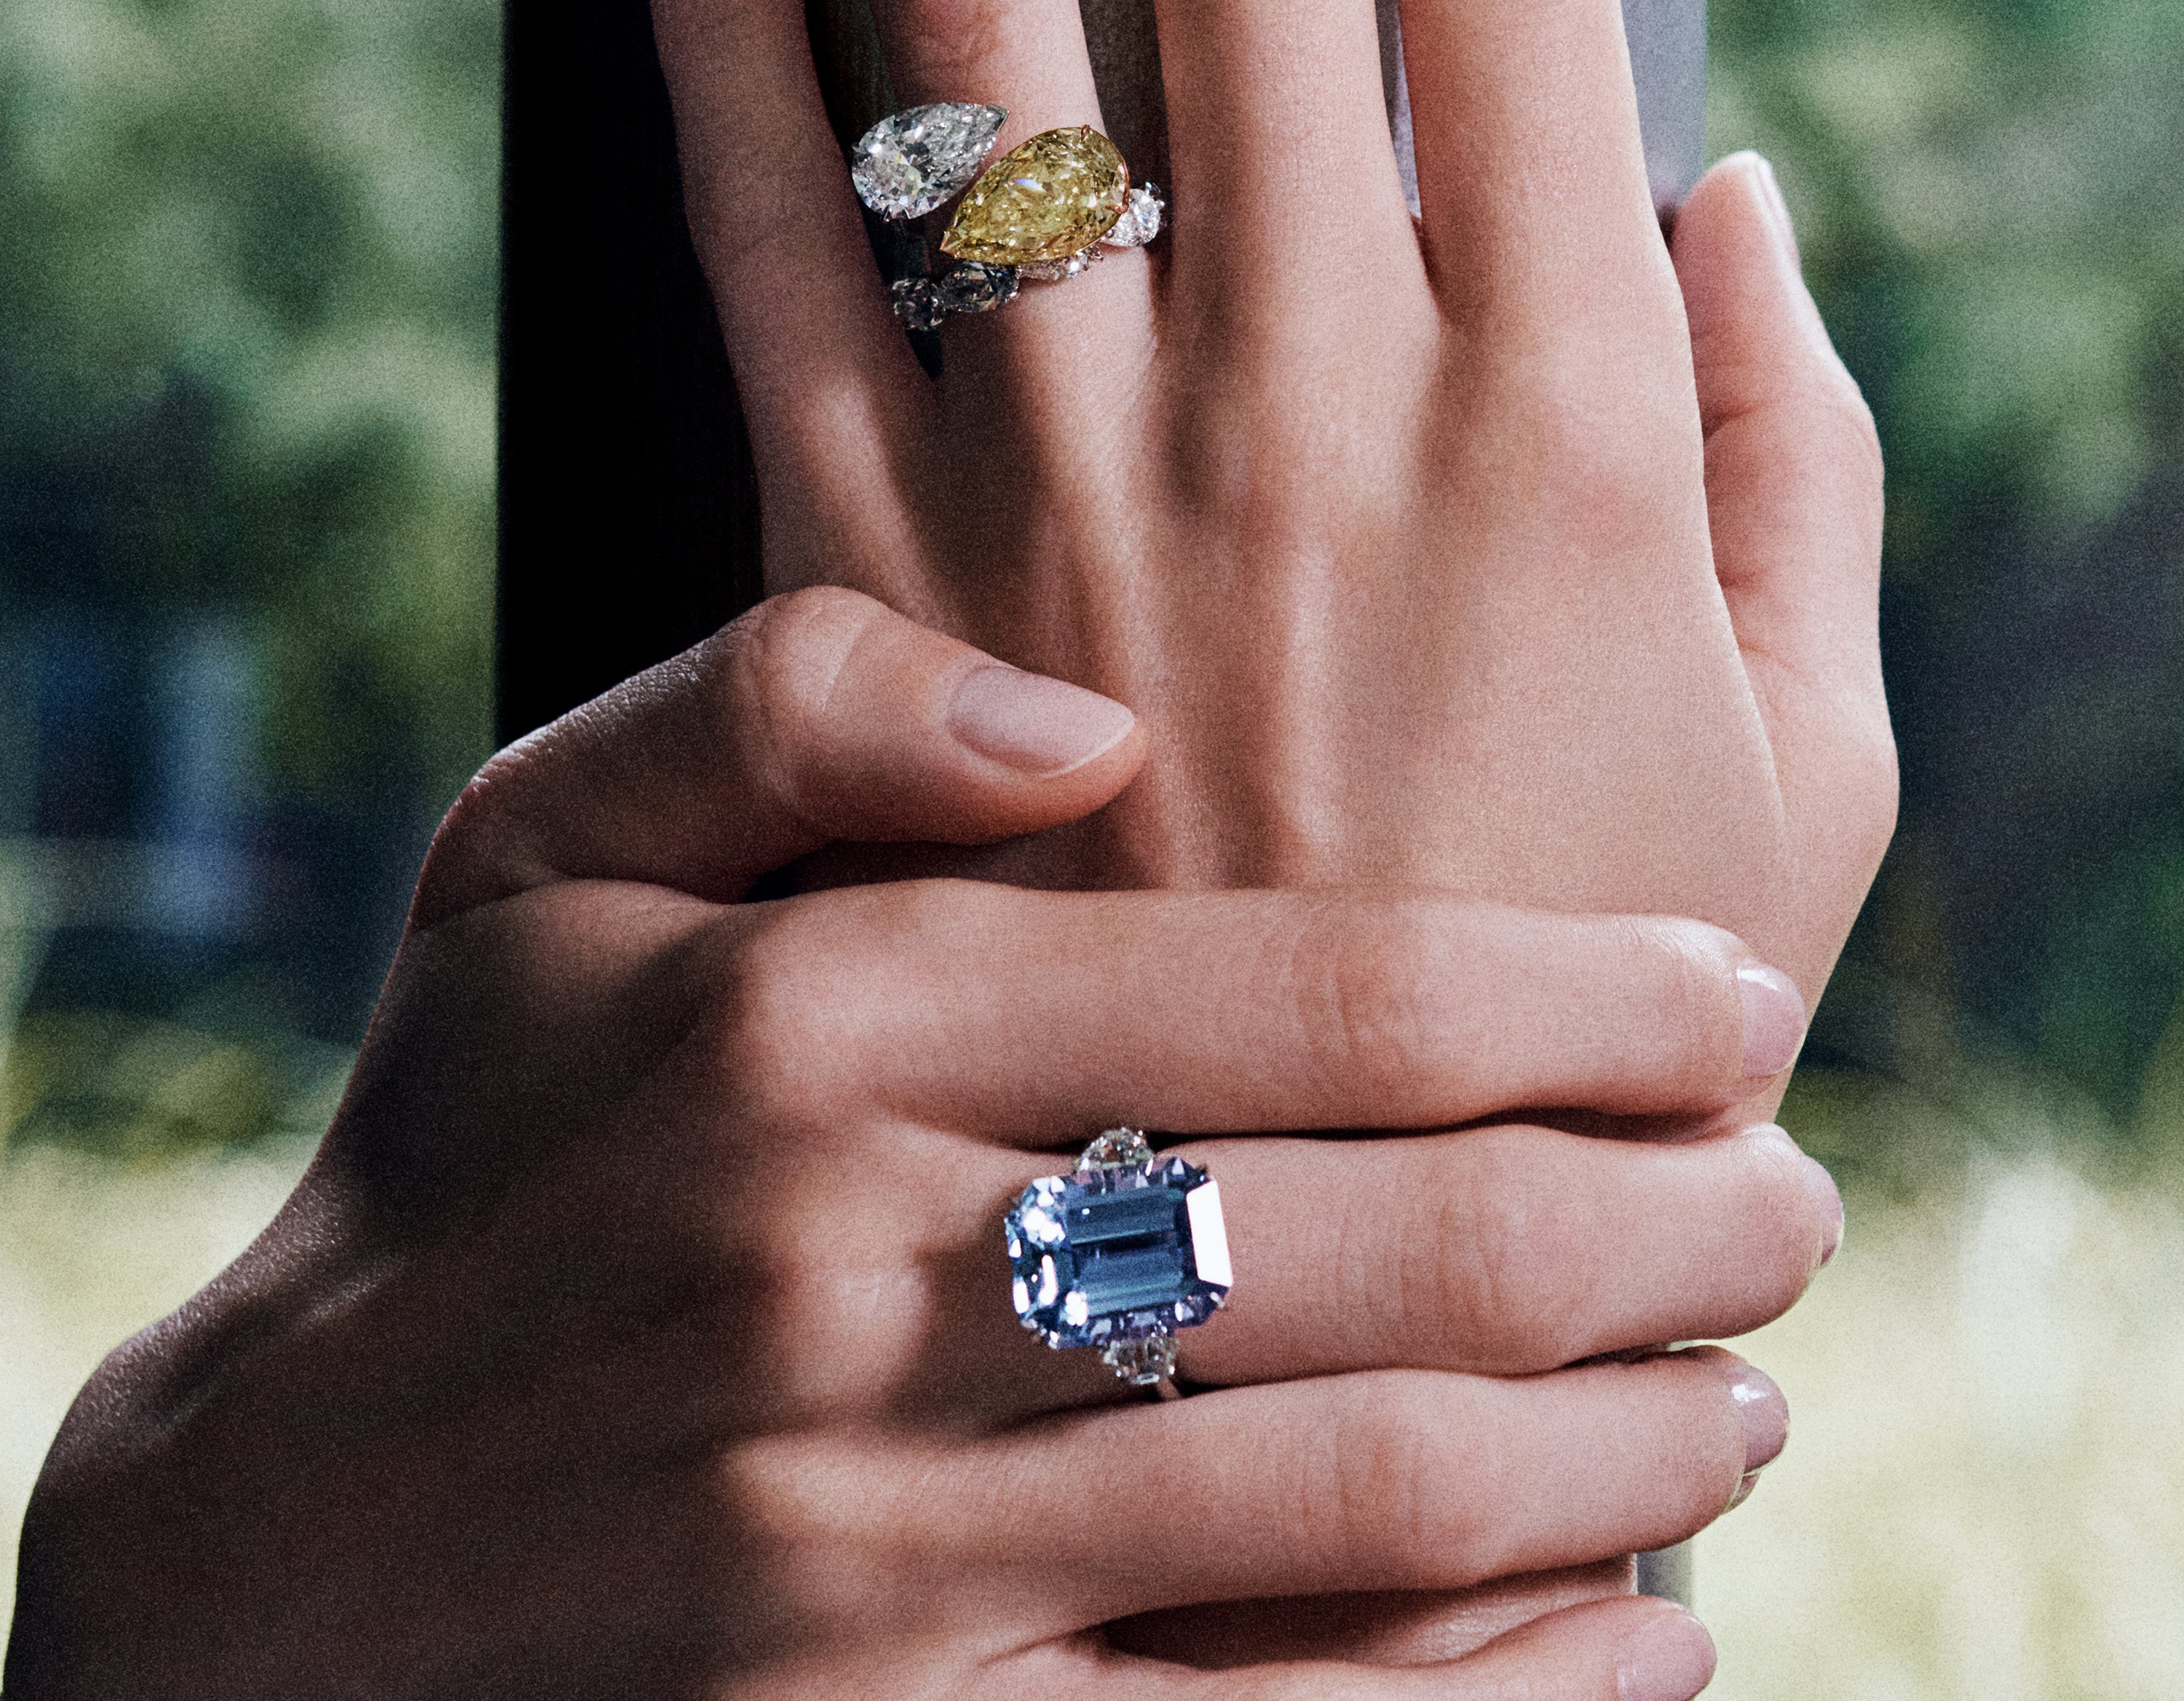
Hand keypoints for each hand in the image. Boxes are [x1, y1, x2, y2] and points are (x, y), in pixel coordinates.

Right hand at [5, 590, 1828, 1700]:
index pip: (1324, 991)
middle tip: (1792, 1202)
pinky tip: (1632, 1635)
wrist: (274, 1560)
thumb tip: (1090, 706)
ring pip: (1379, 1503)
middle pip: (1398, 1255)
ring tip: (1745, 1399)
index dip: (1584, 1001)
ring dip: (1628, 1456)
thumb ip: (788, 700)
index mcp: (821, 1018)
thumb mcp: (536, 851)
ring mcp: (871, 1560)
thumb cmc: (467, 1153)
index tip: (1733, 1007)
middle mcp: (855, 1282)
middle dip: (1664, 1231)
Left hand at [645, 0, 1893, 999]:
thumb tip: (1719, 179)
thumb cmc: (1592, 1016)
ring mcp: (1059, 489)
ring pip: (988, 25)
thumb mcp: (1798, 763)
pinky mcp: (870, 598)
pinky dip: (728, 52)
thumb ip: (1787, 458)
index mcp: (1548, 414)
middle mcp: (1297, 398)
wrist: (1321, 1268)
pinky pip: (772, 266)